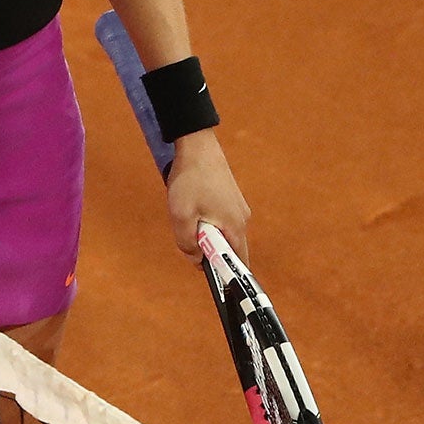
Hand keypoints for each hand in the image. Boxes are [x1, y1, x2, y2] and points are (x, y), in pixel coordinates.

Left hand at [165, 129, 249, 265]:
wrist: (197, 147)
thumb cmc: (190, 181)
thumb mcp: (181, 215)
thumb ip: (187, 242)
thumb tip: (196, 260)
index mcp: (235, 227)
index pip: (238, 262)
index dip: (225, 273)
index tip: (211, 277)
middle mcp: (242, 219)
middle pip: (229, 248)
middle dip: (210, 251)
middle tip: (189, 242)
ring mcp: (237, 207)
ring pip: (223, 232)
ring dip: (206, 234)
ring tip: (188, 220)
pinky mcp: (231, 198)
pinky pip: (220, 219)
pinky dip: (207, 221)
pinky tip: (192, 209)